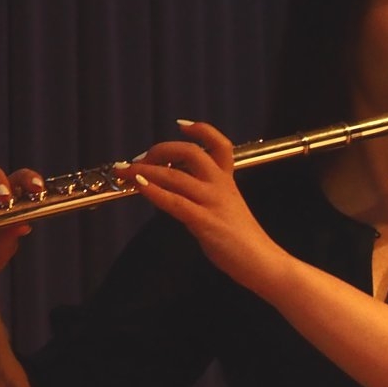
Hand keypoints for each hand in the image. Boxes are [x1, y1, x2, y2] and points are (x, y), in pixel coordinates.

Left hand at [114, 122, 288, 294]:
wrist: (262, 262)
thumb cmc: (242, 240)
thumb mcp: (226, 209)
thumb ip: (205, 197)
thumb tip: (175, 192)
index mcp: (227, 181)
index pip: (219, 144)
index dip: (201, 130)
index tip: (181, 124)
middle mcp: (220, 185)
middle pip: (190, 152)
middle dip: (159, 150)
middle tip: (138, 159)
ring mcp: (213, 202)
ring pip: (175, 175)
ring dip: (145, 170)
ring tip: (125, 172)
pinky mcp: (205, 221)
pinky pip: (175, 201)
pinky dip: (154, 191)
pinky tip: (139, 186)